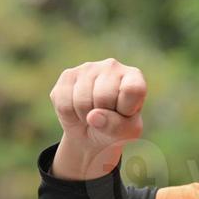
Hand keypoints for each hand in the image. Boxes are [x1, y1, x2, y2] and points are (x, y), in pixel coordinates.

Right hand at [48, 58, 146, 179]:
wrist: (93, 133)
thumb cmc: (117, 128)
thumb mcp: (126, 132)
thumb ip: (116, 126)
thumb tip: (93, 116)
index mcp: (134, 77)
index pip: (132, 90)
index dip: (125, 108)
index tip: (124, 114)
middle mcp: (112, 66)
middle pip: (104, 96)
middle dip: (103, 115)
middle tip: (105, 117)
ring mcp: (88, 68)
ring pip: (81, 101)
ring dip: (86, 117)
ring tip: (92, 114)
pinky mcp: (67, 75)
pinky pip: (64, 103)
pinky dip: (70, 115)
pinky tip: (78, 110)